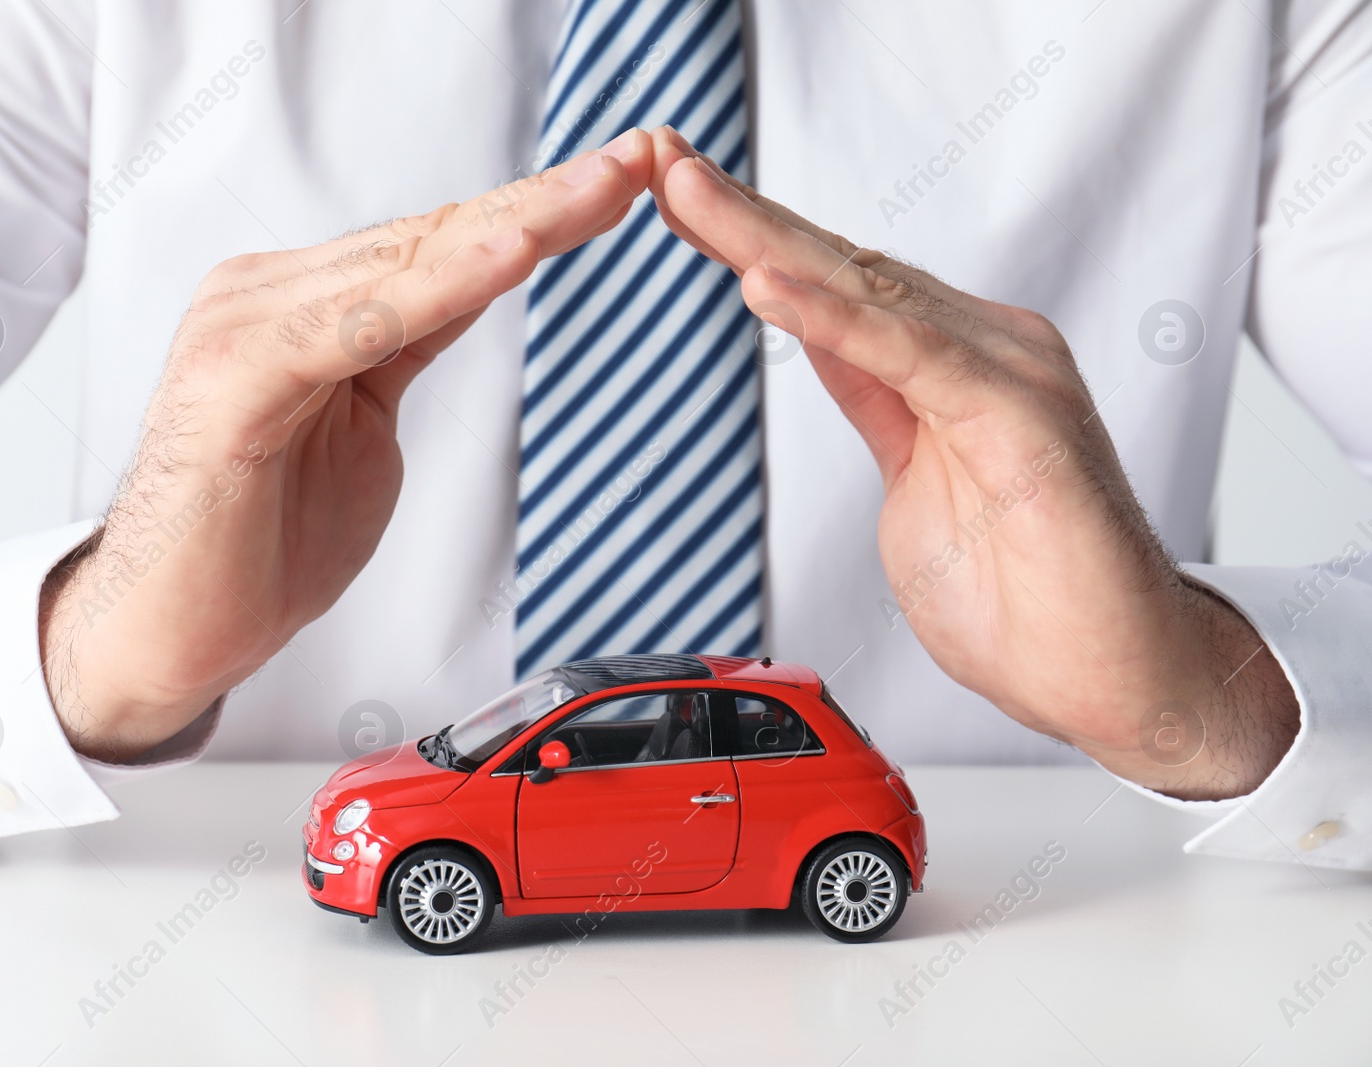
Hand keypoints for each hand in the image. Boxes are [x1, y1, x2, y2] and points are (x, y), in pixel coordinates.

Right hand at [40, 130, 654, 759]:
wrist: (167, 628)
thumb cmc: (258, 538)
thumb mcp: (363, 423)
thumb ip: (404, 345)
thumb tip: (468, 286)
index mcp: (300, 303)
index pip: (437, 243)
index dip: (535, 212)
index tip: (620, 188)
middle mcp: (269, 295)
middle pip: (432, 236)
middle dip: (545, 201)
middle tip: (636, 164)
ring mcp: (247, 328)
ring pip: (406, 264)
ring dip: (514, 224)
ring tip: (598, 191)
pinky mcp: (240, 381)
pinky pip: (359, 324)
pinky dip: (441, 286)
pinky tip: (510, 252)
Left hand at [648, 127, 1298, 799]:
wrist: (1114, 677)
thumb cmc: (1028, 598)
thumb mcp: (912, 481)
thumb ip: (876, 403)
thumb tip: (827, 344)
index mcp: (953, 366)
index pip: (836, 288)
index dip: (753, 242)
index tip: (679, 207)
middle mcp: (983, 351)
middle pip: (842, 270)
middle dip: (743, 219)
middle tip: (664, 170)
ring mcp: (1006, 375)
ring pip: (866, 292)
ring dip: (768, 243)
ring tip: (691, 201)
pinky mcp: (1016, 416)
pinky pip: (908, 354)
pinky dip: (832, 319)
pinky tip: (767, 285)